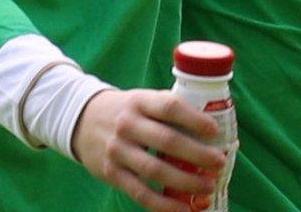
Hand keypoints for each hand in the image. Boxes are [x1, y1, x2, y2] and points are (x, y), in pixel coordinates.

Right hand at [72, 88, 227, 211]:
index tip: (215, 131)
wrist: (81, 120)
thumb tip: (211, 132)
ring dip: (186, 181)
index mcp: (139, 101)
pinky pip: (141, 193)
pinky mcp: (112, 174)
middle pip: (167, 141)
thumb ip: (168, 111)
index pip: (169, 107)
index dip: (195, 119)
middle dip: (198, 154)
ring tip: (208, 186)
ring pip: (156, 171)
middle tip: (219, 163)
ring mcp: (118, 151)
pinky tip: (183, 208)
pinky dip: (164, 205)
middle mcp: (127, 125)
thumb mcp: (141, 100)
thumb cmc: (125, 111)